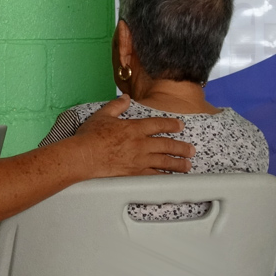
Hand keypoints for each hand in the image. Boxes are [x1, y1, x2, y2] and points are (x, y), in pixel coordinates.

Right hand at [72, 95, 193, 176]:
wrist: (84, 155)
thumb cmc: (91, 136)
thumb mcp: (103, 115)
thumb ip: (116, 106)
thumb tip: (125, 98)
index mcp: (135, 128)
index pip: (158, 124)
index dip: (172, 124)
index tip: (180, 126)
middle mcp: (141, 144)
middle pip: (167, 145)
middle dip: (181, 147)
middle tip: (191, 150)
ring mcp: (139, 160)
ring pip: (164, 161)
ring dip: (178, 163)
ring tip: (187, 165)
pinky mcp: (134, 173)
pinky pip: (154, 176)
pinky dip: (164, 176)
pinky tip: (170, 177)